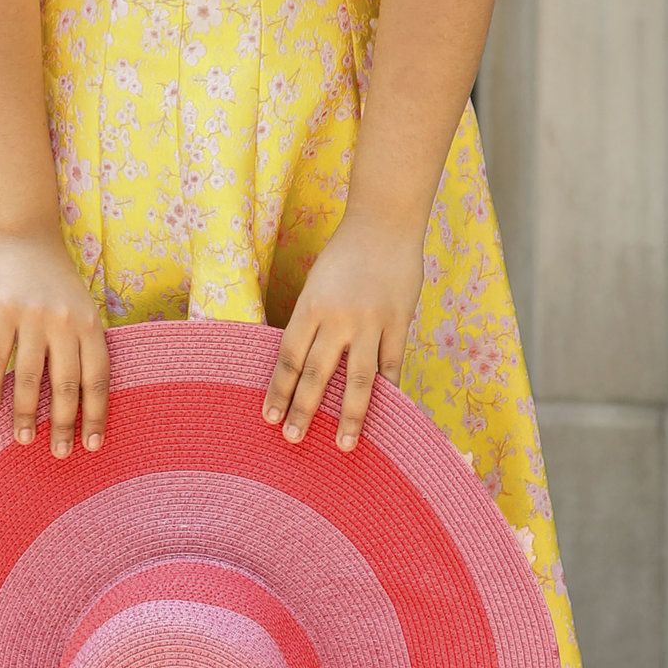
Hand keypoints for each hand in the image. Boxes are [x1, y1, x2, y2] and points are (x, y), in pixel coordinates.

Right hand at [0, 227, 109, 458]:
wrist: (23, 235)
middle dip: (63, 424)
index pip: (97, 378)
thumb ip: (83, 342)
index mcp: (90, 322)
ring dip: (26, 414)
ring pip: (30, 377)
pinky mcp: (1, 311)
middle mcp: (64, 321)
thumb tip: (83, 397)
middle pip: (66, 384)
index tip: (93, 445)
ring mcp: (32, 316)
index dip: (96, 414)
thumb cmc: (54, 278)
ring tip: (24, 440)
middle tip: (59, 454)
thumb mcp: (81, 305)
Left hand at [263, 212, 424, 452]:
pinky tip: (384, 415)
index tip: (269, 417)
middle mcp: (337, 318)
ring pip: (357, 380)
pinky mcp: (398, 324)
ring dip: (348, 416)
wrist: (384, 223)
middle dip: (303, 410)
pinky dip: (388, 393)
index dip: (278, 389)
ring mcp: (371, 323)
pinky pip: (392, 366)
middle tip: (293, 439)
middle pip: (316, 373)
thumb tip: (301, 364)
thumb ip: (311, 322)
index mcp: (310, 306)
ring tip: (342, 444)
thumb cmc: (345, 254)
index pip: (289, 357)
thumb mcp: (316, 284)